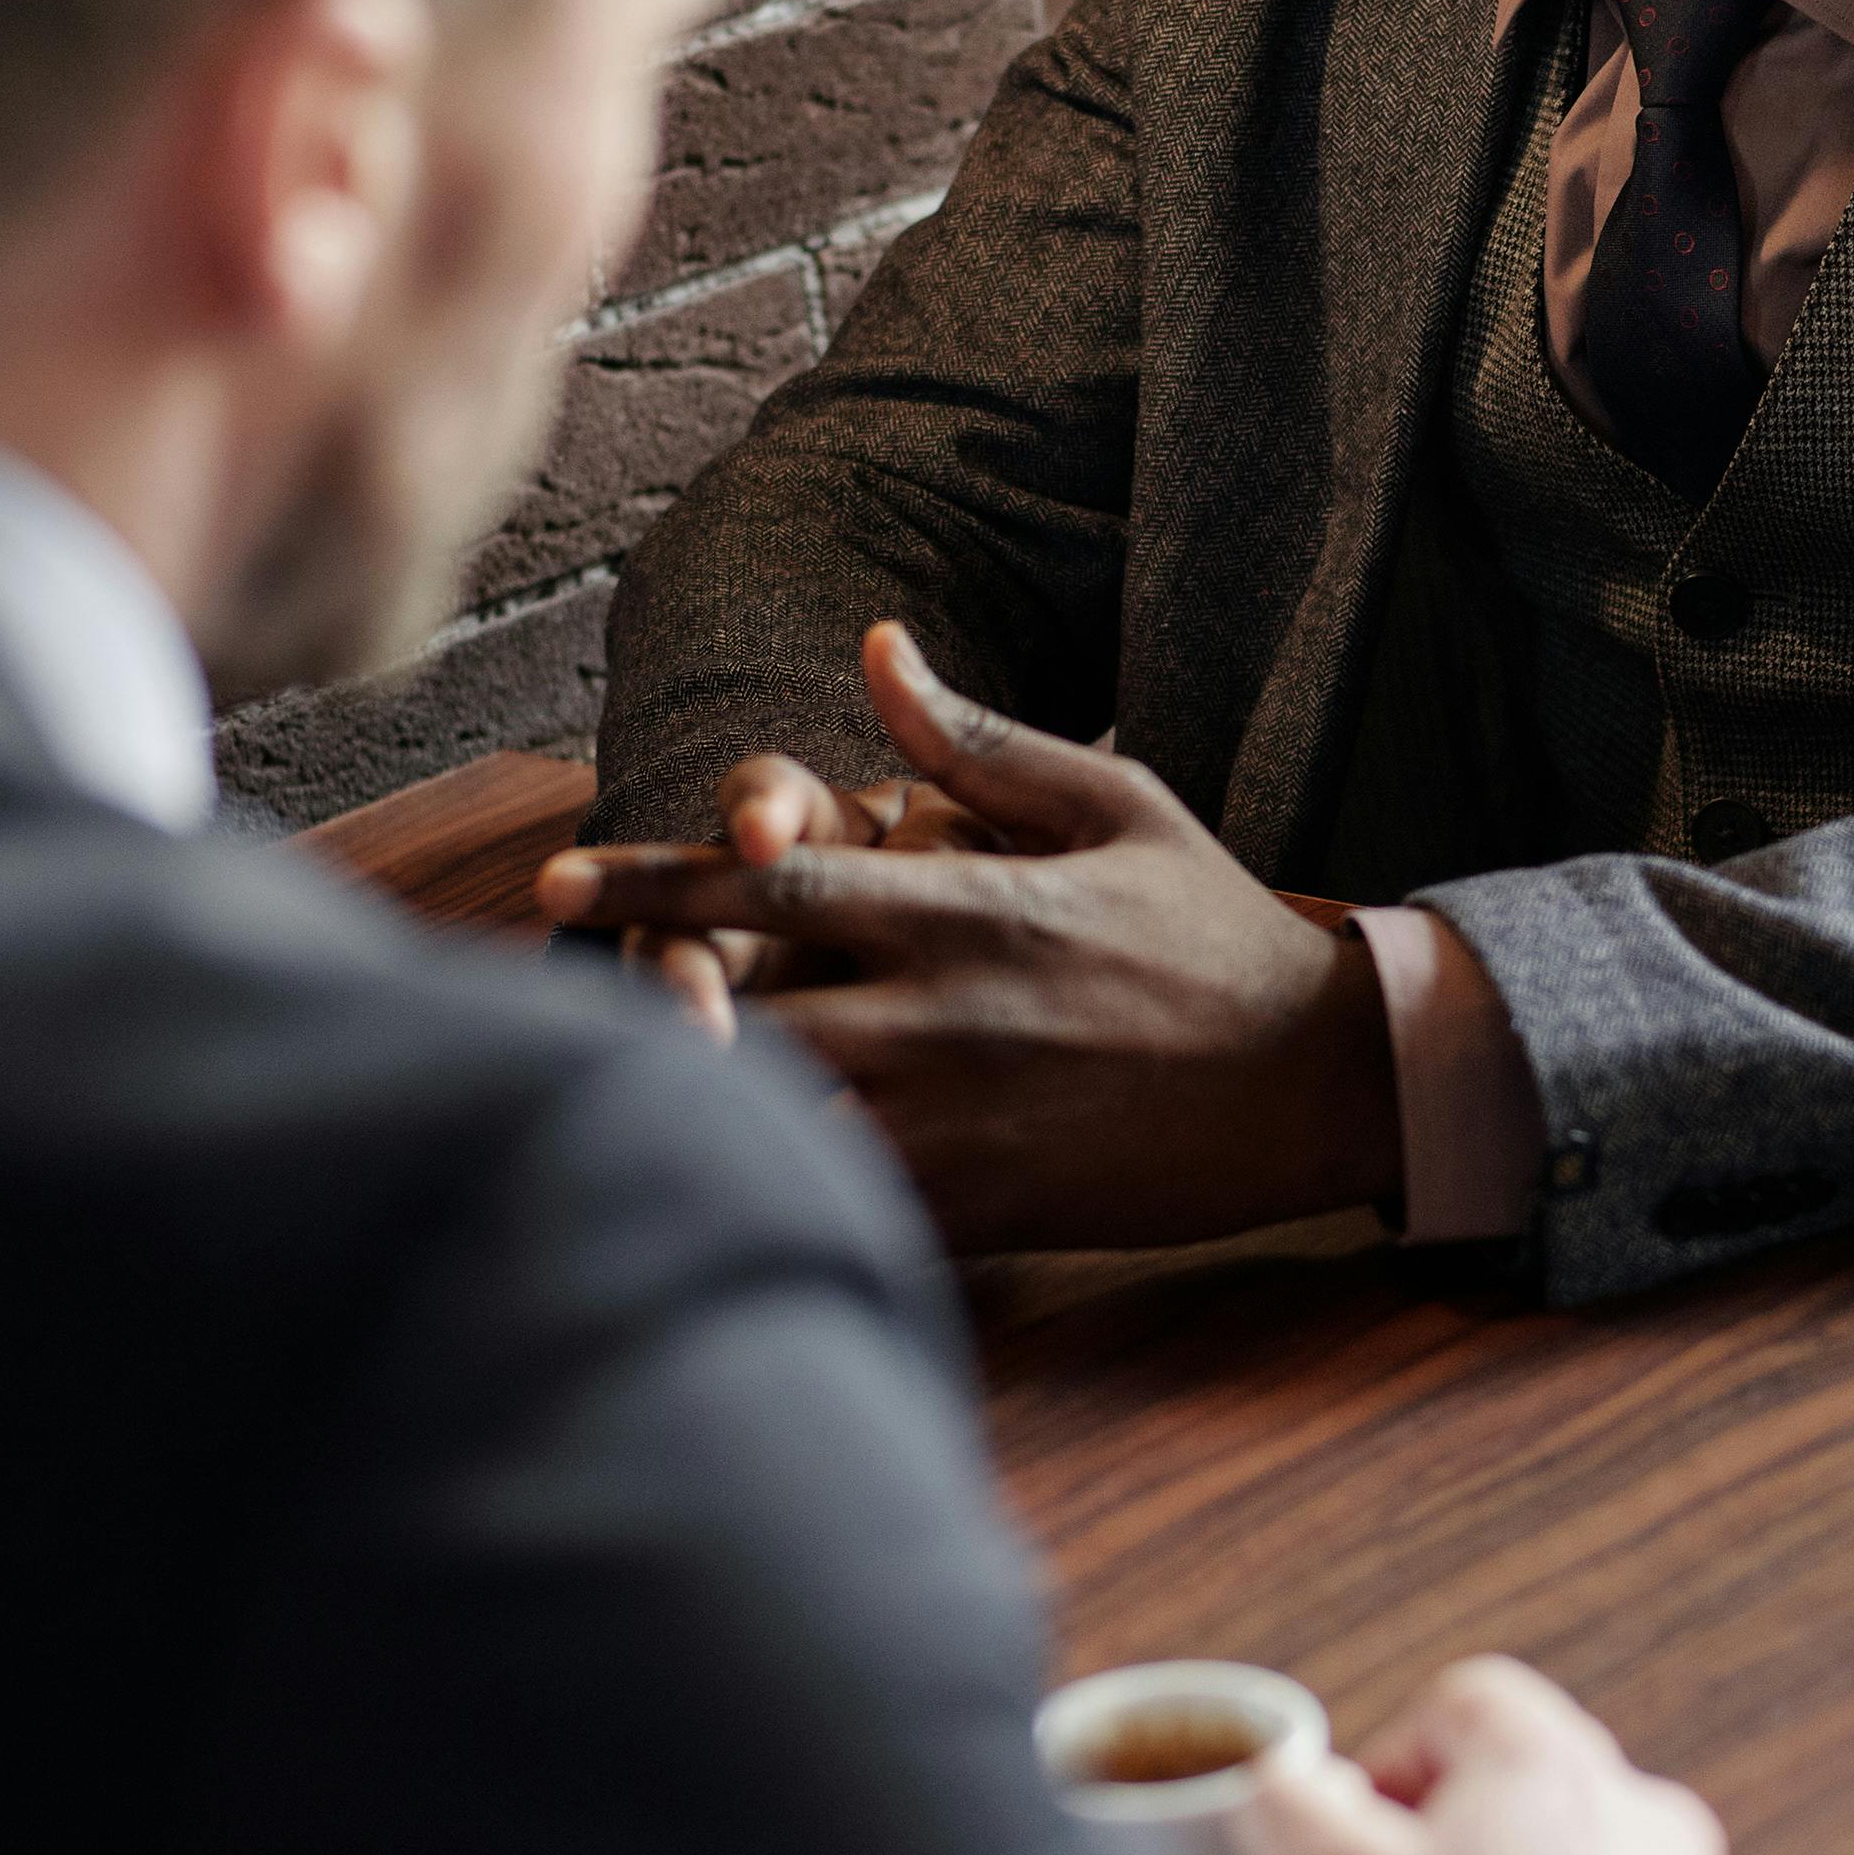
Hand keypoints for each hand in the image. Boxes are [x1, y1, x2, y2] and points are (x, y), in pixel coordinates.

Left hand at [539, 621, 1405, 1250]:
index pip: (776, 889)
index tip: (560, 883)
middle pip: (748, 1016)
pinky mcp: (988, 1204)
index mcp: (967, 908)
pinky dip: (779, 1196)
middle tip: (535, 1012)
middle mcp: (947, 1016)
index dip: (656, 883)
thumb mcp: (1111, 804)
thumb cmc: (1211, 927)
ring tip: (588, 1104)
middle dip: (637, 1012)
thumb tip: (879, 648)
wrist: (1318, 1078)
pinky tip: (711, 1190)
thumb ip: (978, 740)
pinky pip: (854, 1207)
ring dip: (692, 1112)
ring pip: (785, 1124)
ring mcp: (963, 1119)